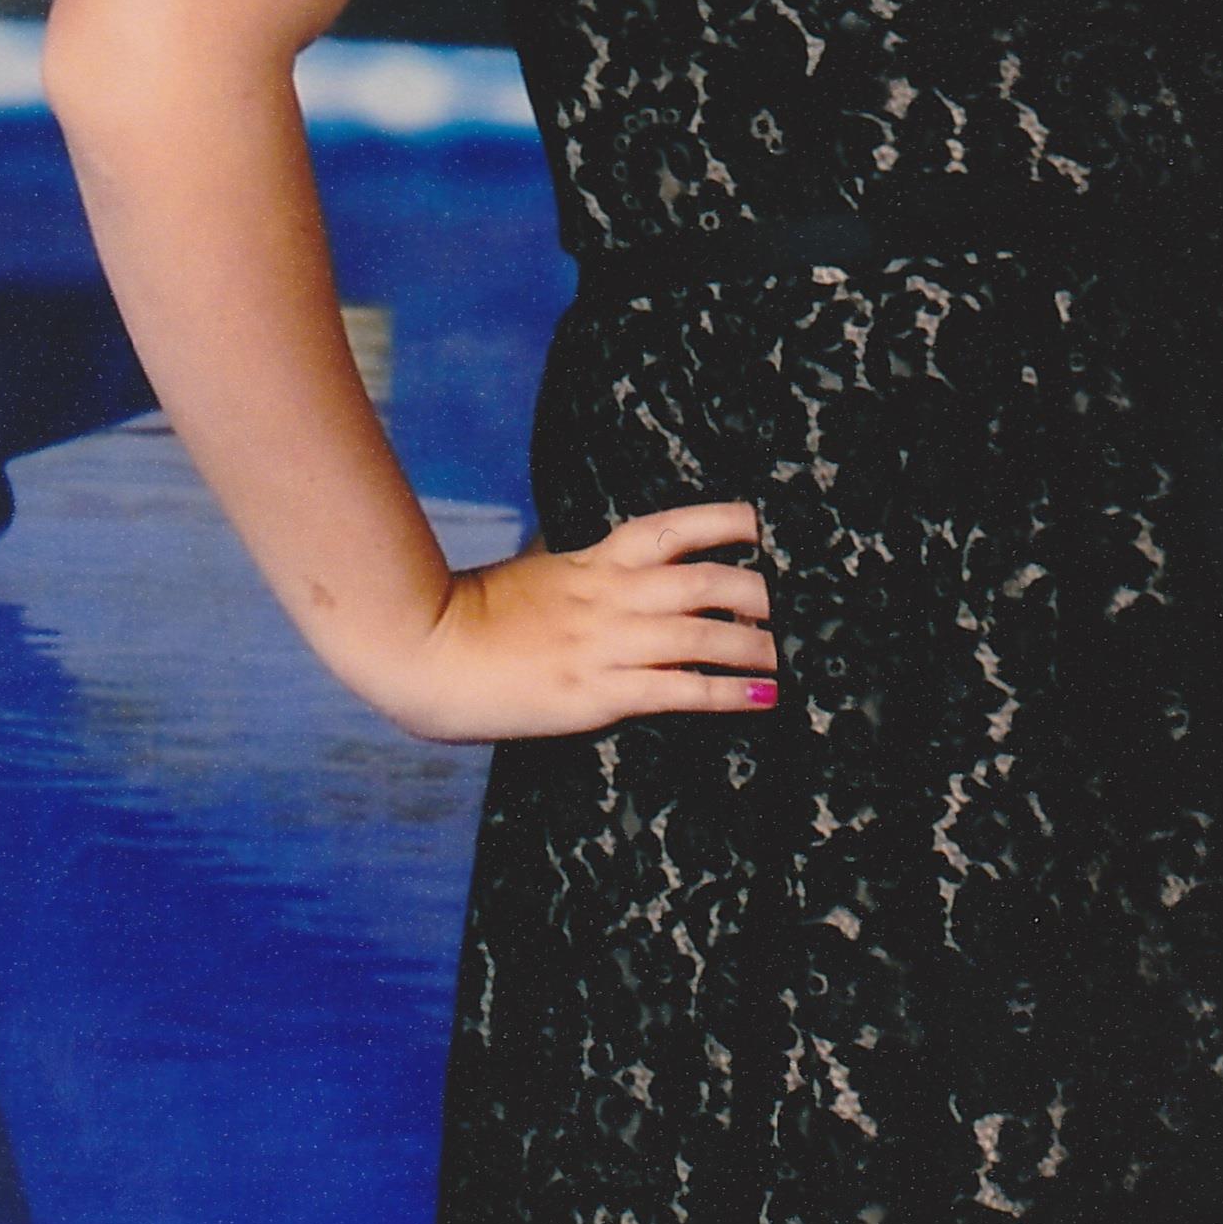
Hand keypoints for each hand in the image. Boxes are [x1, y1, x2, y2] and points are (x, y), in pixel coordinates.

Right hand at [357, 499, 774, 739]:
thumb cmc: (469, 619)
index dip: (728, 525)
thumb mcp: (534, 580)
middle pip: (708, 579)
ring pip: (704, 634)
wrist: (420, 647)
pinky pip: (678, 689)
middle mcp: (609, 596)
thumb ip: (579, 578)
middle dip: (764, 592)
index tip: (768, 528)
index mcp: (593, 563)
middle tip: (802, 604)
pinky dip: (727, 692)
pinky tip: (764, 698)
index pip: (674, 529)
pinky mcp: (597, 692)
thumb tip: (605, 579)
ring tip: (797, 656)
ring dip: (760, 645)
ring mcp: (605, 643)